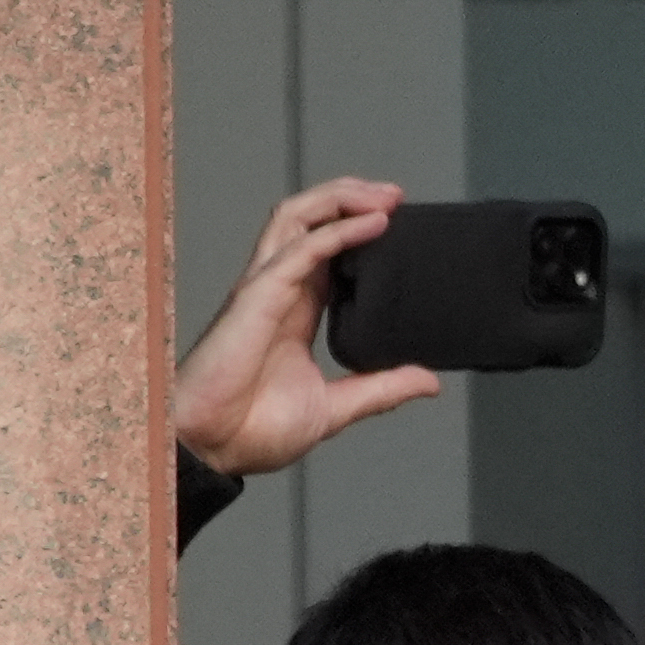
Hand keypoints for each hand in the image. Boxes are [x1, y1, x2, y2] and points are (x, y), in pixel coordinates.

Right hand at [171, 178, 442, 479]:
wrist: (215, 448)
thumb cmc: (254, 429)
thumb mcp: (338, 406)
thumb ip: (382, 389)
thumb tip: (428, 380)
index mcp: (295, 311)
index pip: (324, 250)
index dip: (354, 227)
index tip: (396, 221)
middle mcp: (278, 291)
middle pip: (308, 219)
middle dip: (350, 197)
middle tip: (396, 196)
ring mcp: (264, 289)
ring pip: (297, 218)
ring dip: (342, 199)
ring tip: (384, 196)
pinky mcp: (257, 298)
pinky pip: (300, 251)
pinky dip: (338, 232)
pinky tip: (373, 224)